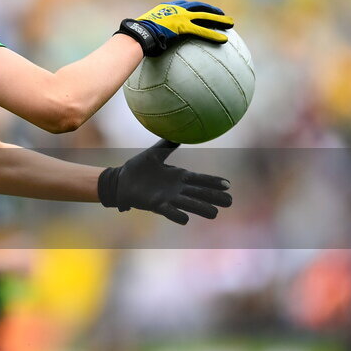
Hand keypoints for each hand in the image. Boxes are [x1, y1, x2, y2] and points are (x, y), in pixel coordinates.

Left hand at [97, 139, 231, 223]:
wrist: (120, 180)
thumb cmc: (138, 167)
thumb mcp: (155, 153)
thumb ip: (167, 144)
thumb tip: (180, 132)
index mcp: (179, 176)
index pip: (201, 179)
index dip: (214, 182)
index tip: (228, 184)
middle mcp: (177, 189)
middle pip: (201, 194)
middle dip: (215, 197)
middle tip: (230, 201)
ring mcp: (168, 198)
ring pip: (190, 204)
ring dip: (202, 209)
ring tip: (214, 214)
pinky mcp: (156, 205)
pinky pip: (170, 212)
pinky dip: (177, 215)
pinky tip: (186, 219)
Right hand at [116, 0, 234, 56]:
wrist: (136, 34)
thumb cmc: (136, 36)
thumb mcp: (144, 32)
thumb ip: (152, 35)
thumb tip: (150, 48)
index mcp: (166, 8)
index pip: (185, 5)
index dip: (196, 7)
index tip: (202, 10)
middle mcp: (175, 9)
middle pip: (199, 8)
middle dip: (212, 11)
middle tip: (222, 15)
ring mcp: (180, 17)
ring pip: (205, 17)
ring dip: (219, 20)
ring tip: (230, 24)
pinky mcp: (183, 27)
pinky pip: (202, 31)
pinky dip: (213, 34)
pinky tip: (223, 40)